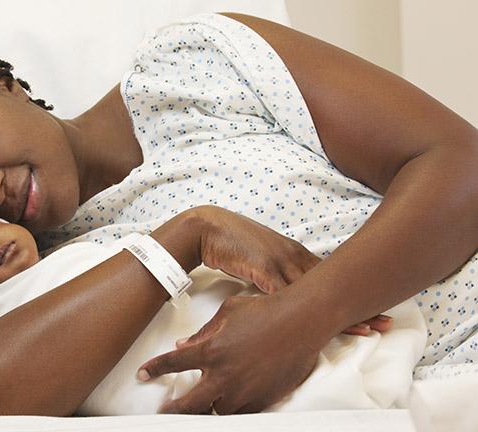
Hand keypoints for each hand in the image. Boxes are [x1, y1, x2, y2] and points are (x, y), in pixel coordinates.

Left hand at [139, 294, 318, 413]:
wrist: (302, 320)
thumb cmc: (266, 310)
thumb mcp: (228, 313)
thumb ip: (203, 331)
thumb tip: (184, 343)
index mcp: (210, 350)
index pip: (172, 364)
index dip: (153, 370)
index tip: (143, 375)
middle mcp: (223, 374)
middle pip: (188, 403)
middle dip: (172, 411)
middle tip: (164, 413)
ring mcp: (243, 390)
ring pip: (215, 412)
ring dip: (205, 410)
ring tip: (197, 411)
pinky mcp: (262, 399)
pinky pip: (241, 413)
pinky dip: (231, 410)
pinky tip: (227, 407)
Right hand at [191, 206, 392, 334]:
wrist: (205, 227)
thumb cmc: (228, 241)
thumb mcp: (260, 257)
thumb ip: (275, 272)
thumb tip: (284, 293)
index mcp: (293, 253)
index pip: (331, 276)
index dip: (354, 293)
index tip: (377, 307)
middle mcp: (292, 256)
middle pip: (333, 284)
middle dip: (360, 304)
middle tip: (386, 322)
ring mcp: (279, 262)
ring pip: (318, 292)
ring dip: (342, 311)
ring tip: (367, 329)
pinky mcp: (262, 268)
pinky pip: (288, 294)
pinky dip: (305, 311)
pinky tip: (317, 324)